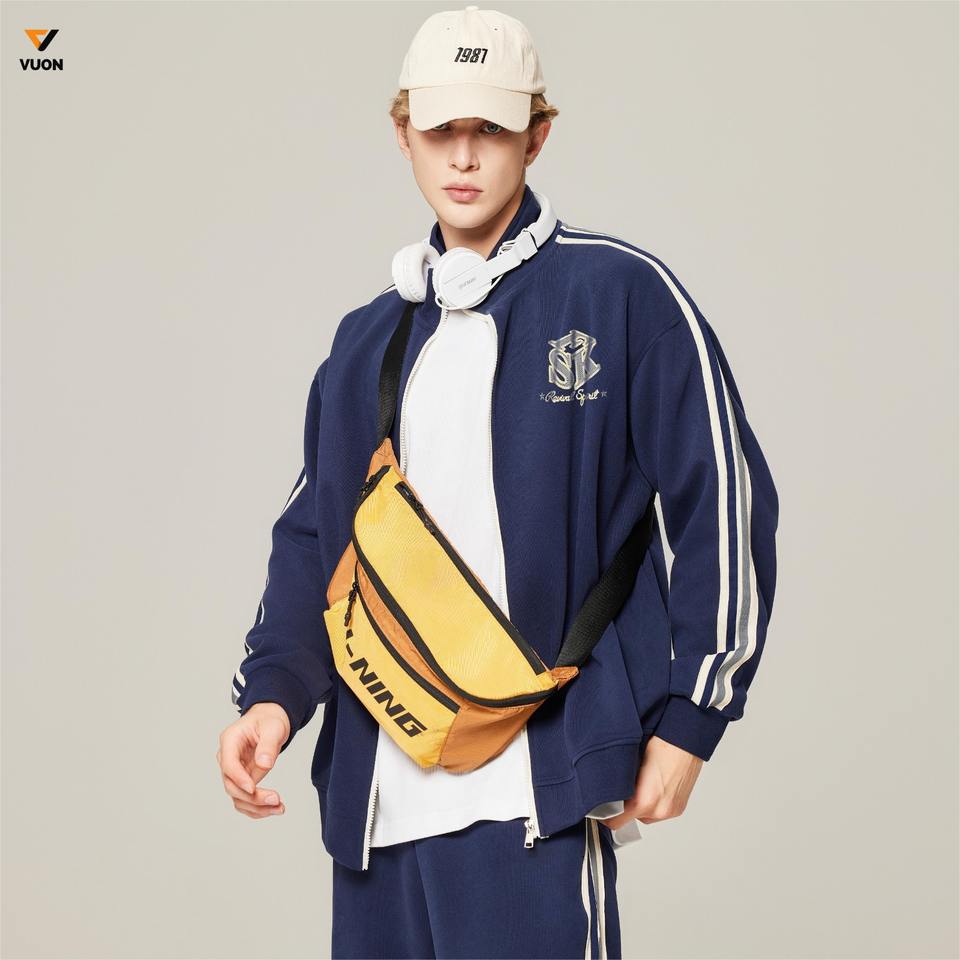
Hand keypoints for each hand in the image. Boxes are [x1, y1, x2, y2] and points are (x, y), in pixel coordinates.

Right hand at [217, 702, 290, 818]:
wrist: (270, 721)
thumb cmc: (269, 720)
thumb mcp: (273, 727)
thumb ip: (268, 745)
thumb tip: (264, 764)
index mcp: (230, 740)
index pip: (228, 764)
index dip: (239, 779)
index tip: (253, 789)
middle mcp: (227, 757)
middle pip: (231, 785)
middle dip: (252, 797)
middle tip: (276, 799)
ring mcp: (233, 771)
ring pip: (237, 797)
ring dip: (256, 807)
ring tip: (279, 808)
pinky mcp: (242, 780)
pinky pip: (245, 799)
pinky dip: (258, 808)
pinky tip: (274, 809)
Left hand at [600, 735, 703, 830]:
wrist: (685, 743)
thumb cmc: (660, 746)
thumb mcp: (631, 763)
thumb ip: (621, 783)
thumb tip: (610, 790)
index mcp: (643, 801)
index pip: (615, 822)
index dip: (606, 814)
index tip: (602, 806)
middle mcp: (658, 811)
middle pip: (631, 818)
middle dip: (626, 805)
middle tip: (626, 786)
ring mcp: (670, 811)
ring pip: (646, 815)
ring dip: (641, 805)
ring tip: (645, 782)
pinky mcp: (678, 809)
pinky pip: (659, 811)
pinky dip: (655, 803)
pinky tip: (656, 784)